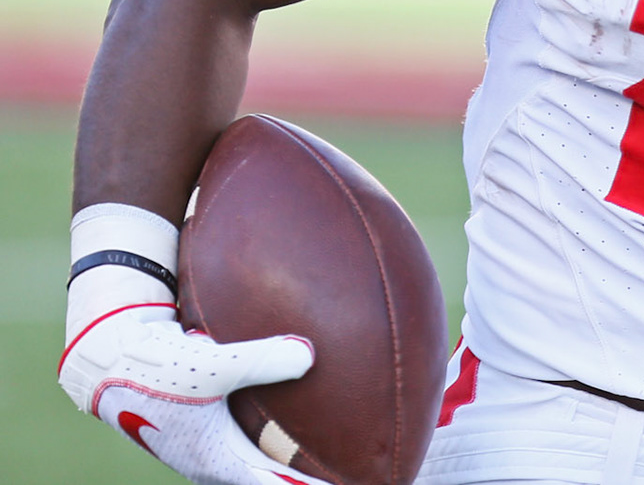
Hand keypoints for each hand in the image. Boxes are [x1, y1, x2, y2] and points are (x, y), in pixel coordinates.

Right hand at [62, 263, 320, 484]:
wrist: (111, 359)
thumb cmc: (156, 371)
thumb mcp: (211, 367)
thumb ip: (262, 361)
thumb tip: (310, 356)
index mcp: (218, 460)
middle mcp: (214, 459)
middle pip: (269, 478)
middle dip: (303, 477)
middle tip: (347, 473)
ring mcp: (208, 443)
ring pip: (258, 458)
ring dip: (288, 459)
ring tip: (328, 453)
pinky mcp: (205, 421)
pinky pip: (249, 433)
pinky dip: (273, 432)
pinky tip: (298, 409)